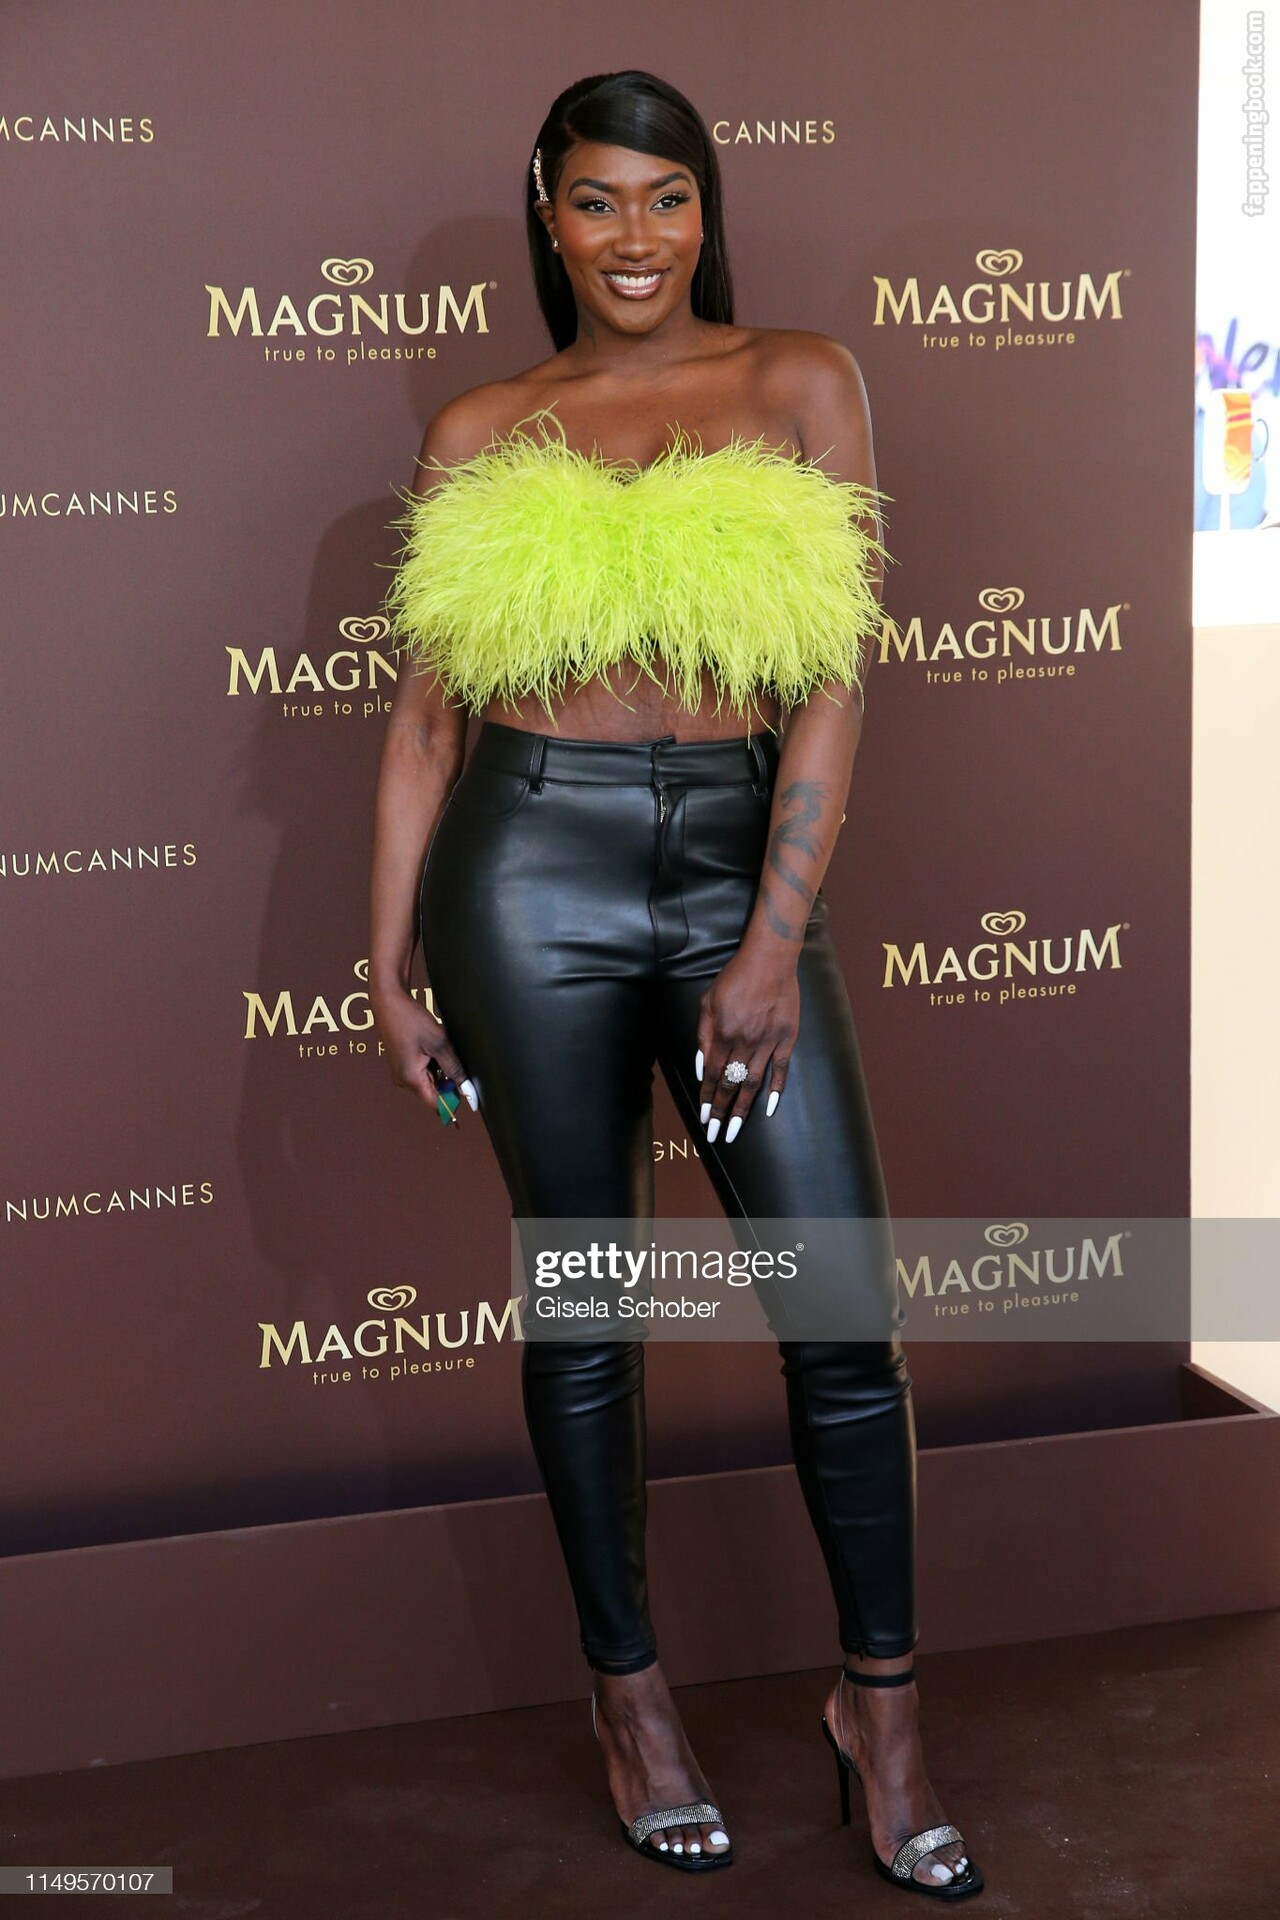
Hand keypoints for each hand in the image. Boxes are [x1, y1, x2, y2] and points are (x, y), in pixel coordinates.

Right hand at [371, 985, 477, 1115]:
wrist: (389, 1002)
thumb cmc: (410, 1020)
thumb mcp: (439, 1043)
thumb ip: (454, 1068)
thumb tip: (466, 1087)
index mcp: (411, 1079)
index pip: (436, 1105)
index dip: (454, 1103)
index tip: (468, 1094)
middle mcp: (404, 1081)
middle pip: (434, 1093)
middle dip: (448, 1080)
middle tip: (448, 1055)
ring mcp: (402, 1073)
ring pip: (431, 1081)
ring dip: (440, 1068)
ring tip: (436, 1047)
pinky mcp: (403, 1065)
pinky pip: (423, 1071)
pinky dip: (433, 1062)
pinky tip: (431, 1046)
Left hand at [694, 951, 797, 1143]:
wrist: (770, 960)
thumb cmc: (735, 978)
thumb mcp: (708, 1001)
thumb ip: (704, 1035)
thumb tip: (702, 1066)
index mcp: (723, 1033)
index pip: (713, 1075)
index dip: (707, 1098)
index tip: (703, 1118)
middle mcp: (744, 1042)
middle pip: (731, 1084)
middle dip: (721, 1112)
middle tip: (716, 1135)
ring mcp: (767, 1042)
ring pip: (753, 1083)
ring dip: (743, 1109)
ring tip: (735, 1130)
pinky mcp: (787, 1038)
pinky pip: (780, 1070)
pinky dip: (775, 1091)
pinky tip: (768, 1109)